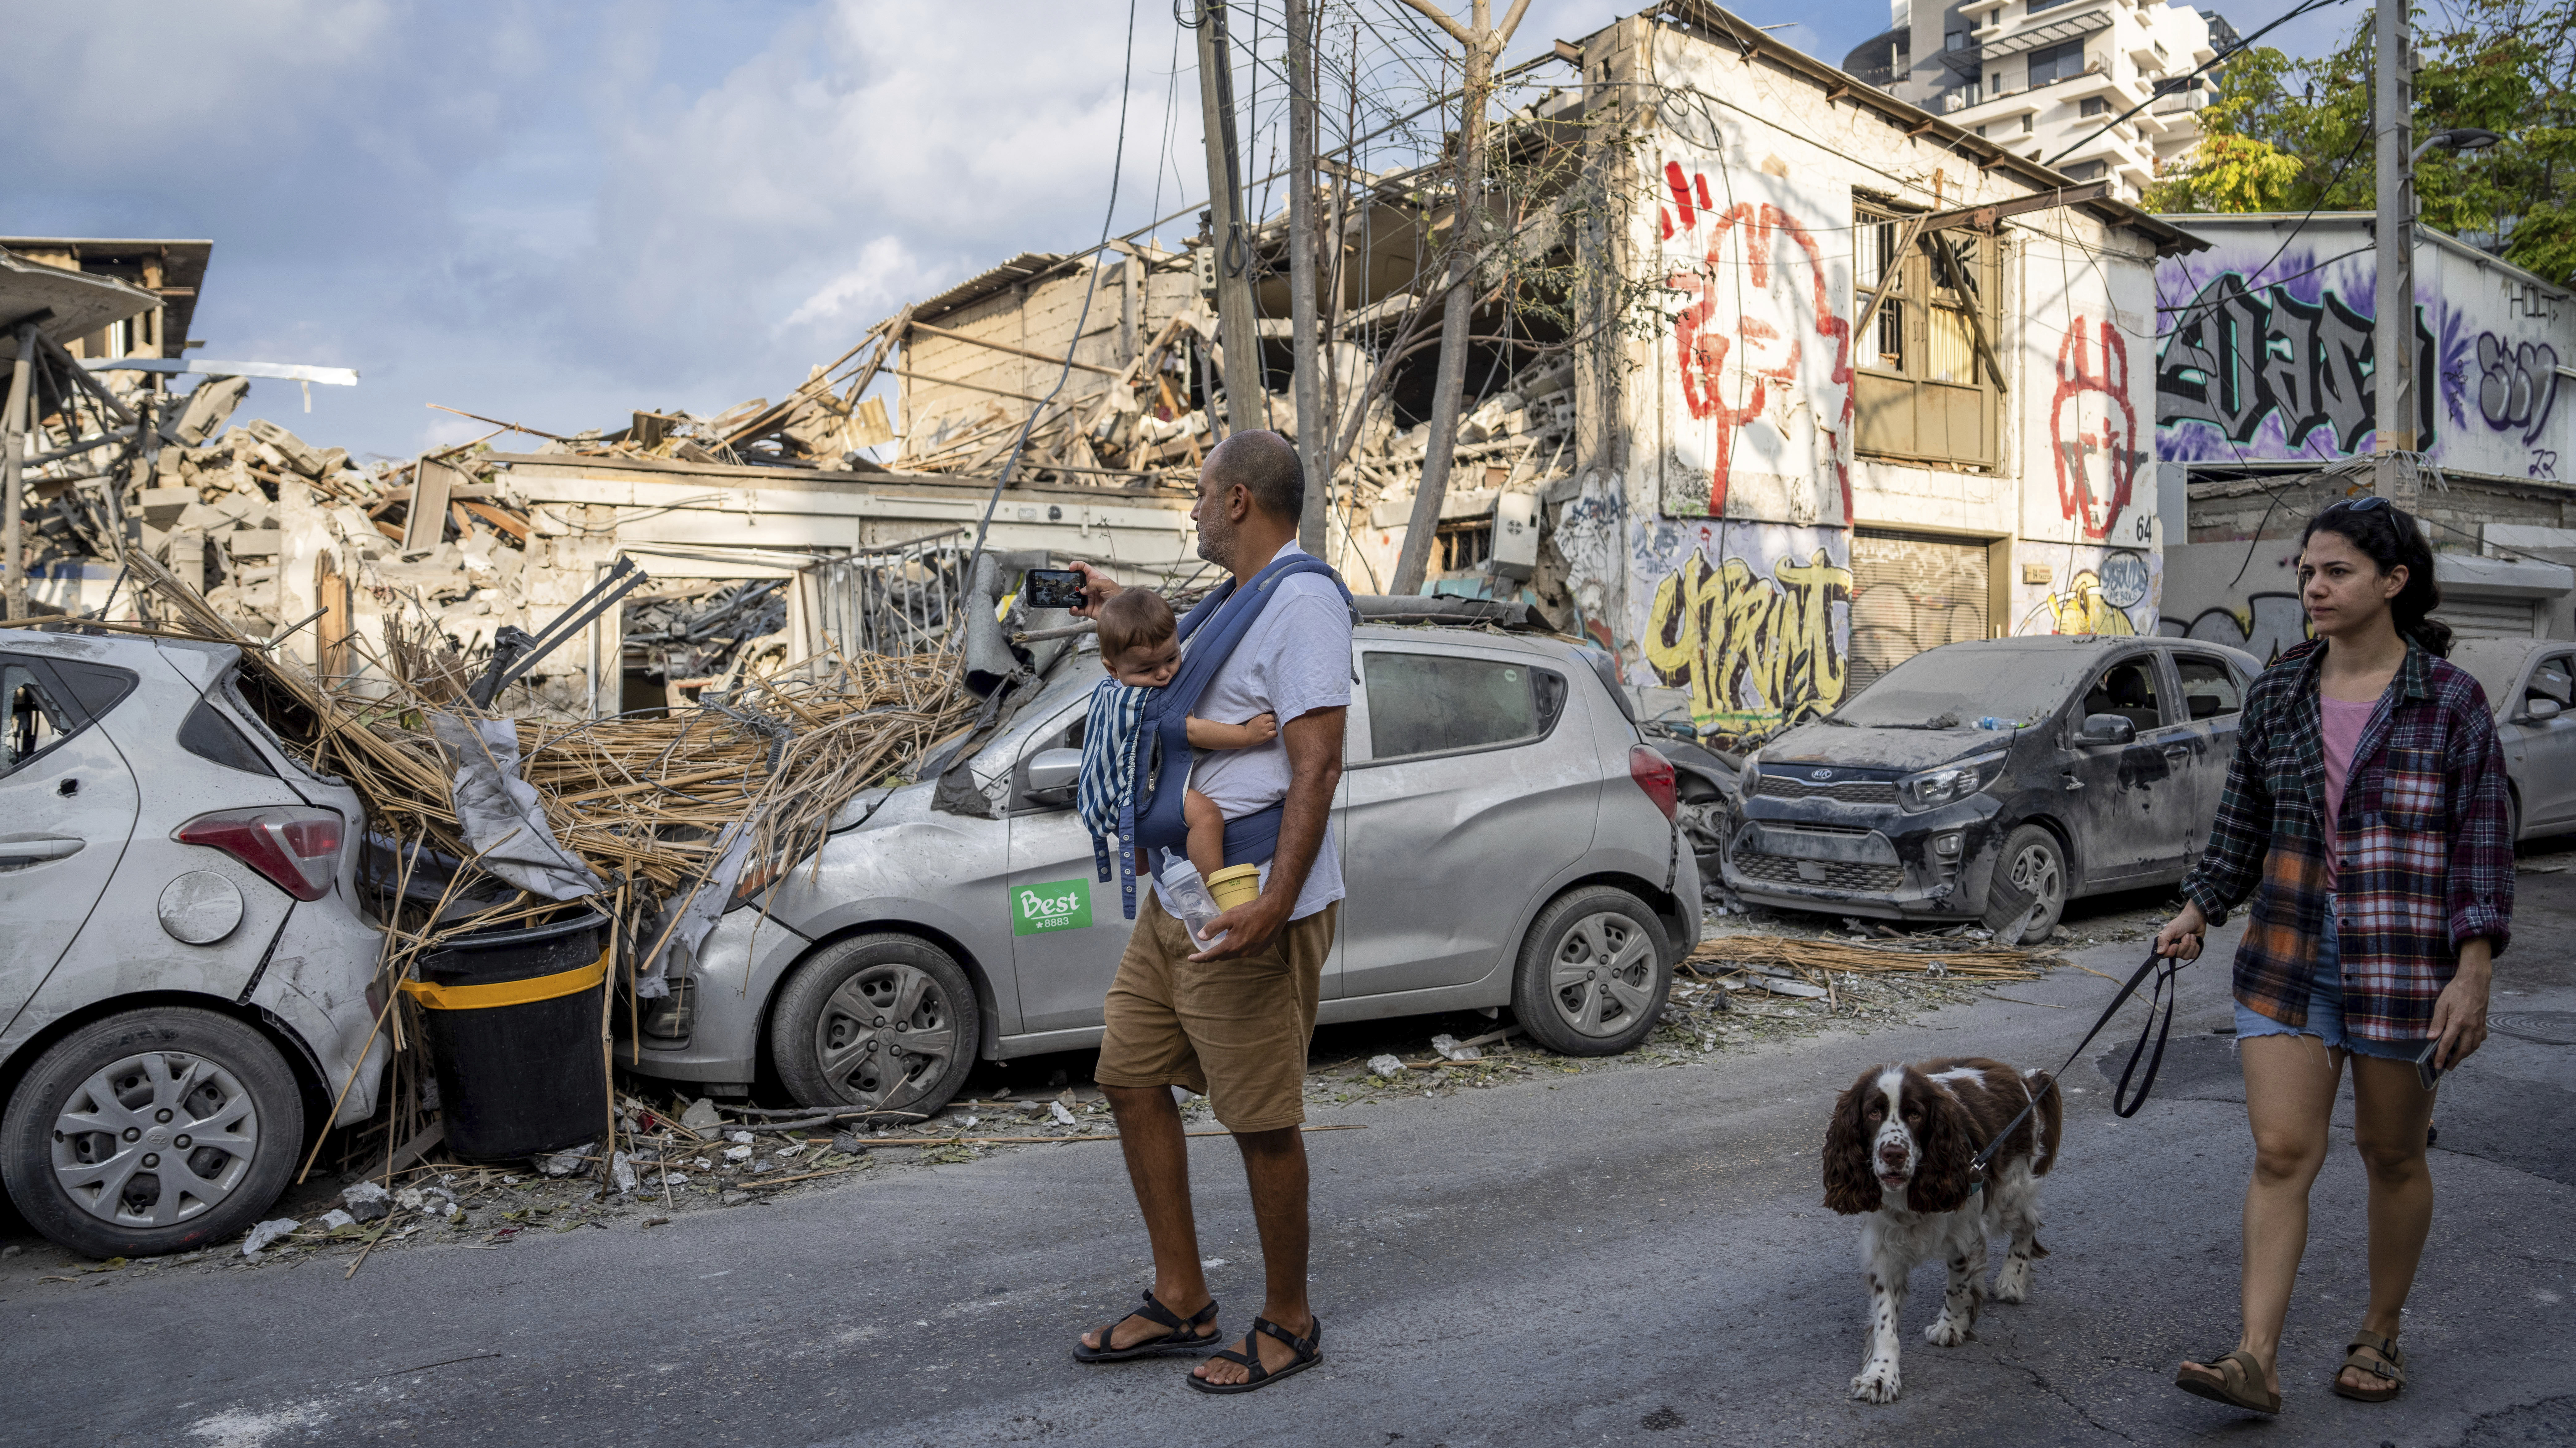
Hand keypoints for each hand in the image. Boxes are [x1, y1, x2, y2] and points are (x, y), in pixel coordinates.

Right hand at [1067, 561, 1120, 617]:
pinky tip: (1074, 608)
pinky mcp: (1087, 609)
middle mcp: (1090, 588)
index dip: (1076, 565)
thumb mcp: (1107, 584)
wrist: (1120, 609)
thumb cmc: (1117, 595)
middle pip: (1076, 582)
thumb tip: (1082, 590)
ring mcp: (1087, 598)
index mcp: (1094, 578)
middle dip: (1070, 583)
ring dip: (1069, 597)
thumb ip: (1093, 583)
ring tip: (1070, 598)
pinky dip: (1073, 610)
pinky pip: (1076, 610)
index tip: (1071, 567)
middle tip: (1068, 585)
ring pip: (1074, 596)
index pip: (1083, 568)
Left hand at [1188, 887, 1290, 963]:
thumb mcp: (1229, 916)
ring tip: (1220, 945)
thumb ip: (1213, 928)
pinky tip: (1237, 941)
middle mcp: (1242, 953)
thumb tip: (1200, 937)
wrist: (1275, 910)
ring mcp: (1252, 953)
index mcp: (1232, 946)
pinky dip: (1237, 949)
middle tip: (1203, 951)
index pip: (1211, 956)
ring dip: (1225, 951)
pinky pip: (1244, 952)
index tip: (1191, 958)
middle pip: (1222, 957)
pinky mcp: (1260, 950)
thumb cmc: (1251, 912)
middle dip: (1212, 955)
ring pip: (1234, 955)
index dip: (1200, 958)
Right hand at [1243, 712, 1277, 745]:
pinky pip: (1275, 733)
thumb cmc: (1250, 729)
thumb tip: (1270, 718)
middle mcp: (1262, 723)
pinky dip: (1274, 734)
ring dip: (1273, 729)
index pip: (1270, 716)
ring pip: (1274, 726)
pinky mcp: (1265, 736)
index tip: (1269, 722)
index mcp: (1260, 719)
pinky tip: (1271, 735)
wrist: (1245, 736)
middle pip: (1273, 721)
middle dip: (1272, 724)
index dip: (1271, 719)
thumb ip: (1262, 718)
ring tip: (1269, 731)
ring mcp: (1264, 730)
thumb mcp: (1255, 720)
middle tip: (1269, 727)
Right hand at [2154, 901, 2208, 960]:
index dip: (2171, 952)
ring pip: (2186, 956)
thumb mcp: (2171, 929)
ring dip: (2191, 945)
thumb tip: (2159, 952)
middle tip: (2185, 935)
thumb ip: (2163, 940)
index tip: (2176, 945)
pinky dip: (2196, 947)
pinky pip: (2194, 956)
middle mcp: (2174, 947)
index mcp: (2166, 942)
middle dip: (2184, 945)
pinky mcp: (2192, 950)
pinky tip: (2195, 939)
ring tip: (2191, 935)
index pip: (2165, 955)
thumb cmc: (2183, 922)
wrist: (2197, 918)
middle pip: (2178, 955)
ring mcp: (2183, 950)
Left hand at [2429, 942, 2492, 1069]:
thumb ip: (2437, 1022)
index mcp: (2458, 1022)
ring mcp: (2479, 1025)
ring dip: (2465, 1055)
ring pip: (2474, 1046)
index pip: (2448, 1044)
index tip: (2438, 1066)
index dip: (2442, 1056)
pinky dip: (2475, 1045)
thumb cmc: (2456, 990)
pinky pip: (2481, 1039)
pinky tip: (2469, 1045)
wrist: (2475, 981)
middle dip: (2455, 1060)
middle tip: (2447, 1067)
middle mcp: (2470, 1027)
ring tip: (2456, 1059)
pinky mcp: (2484, 1022)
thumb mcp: (2442, 1004)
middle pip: (2463, 1050)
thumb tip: (2431, 1038)